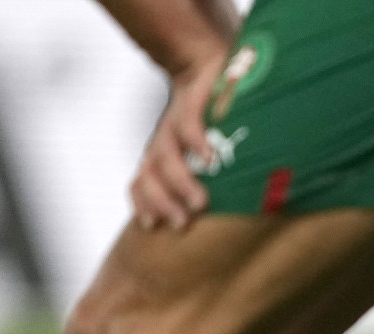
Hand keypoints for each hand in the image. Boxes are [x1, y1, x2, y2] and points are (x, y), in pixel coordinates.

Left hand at [131, 50, 226, 229]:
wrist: (202, 67)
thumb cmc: (208, 117)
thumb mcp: (202, 149)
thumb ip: (208, 178)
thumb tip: (232, 214)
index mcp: (161, 154)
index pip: (141, 182)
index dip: (143, 204)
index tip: (152, 226)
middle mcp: (164, 141)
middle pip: (150, 174)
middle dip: (162, 201)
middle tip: (182, 224)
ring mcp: (175, 124)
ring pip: (166, 156)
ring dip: (180, 182)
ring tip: (199, 203)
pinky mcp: (191, 104)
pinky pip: (189, 125)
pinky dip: (196, 143)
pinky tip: (209, 159)